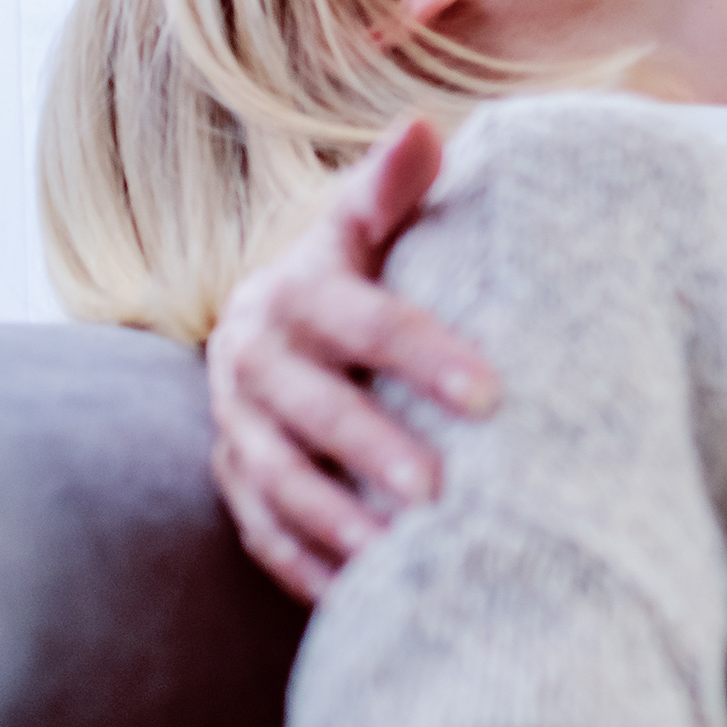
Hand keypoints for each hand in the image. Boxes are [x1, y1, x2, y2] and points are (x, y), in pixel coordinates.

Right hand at [206, 120, 502, 601]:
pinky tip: (364, 596)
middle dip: (373, 451)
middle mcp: (252, 361)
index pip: (362, 322)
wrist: (266, 327)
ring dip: (338, 521)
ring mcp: (236, 430)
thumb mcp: (363, 228)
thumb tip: (426, 130)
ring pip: (279, 483)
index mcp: (294, 293)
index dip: (423, 355)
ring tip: (403, 553)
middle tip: (439, 492)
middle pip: (312, 412)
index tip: (490, 393)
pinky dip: (307, 567)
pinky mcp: (235, 485)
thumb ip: (391, 190)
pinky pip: (262, 535)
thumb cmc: (347, 276)